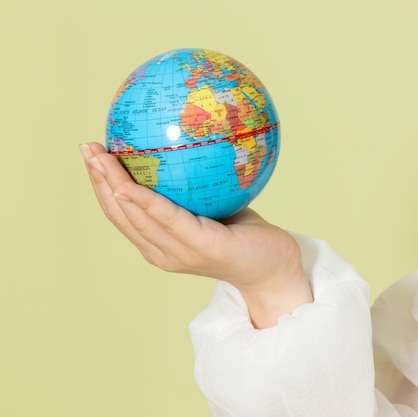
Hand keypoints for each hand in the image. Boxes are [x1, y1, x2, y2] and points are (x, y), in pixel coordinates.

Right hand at [79, 142, 311, 327]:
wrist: (274, 270)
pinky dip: (145, 201)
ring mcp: (179, 253)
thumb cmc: (245, 237)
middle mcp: (162, 252)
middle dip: (98, 179)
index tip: (92, 155)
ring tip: (99, 156)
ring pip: (135, 216)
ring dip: (112, 185)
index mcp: (160, 244)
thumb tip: (183, 142)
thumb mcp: (214, 208)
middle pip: (120, 214)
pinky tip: (129, 183)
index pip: (122, 214)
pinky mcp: (201, 247)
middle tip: (87, 148)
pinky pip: (168, 219)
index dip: (101, 186)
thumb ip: (193, 187)